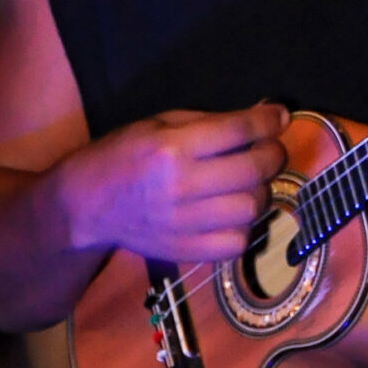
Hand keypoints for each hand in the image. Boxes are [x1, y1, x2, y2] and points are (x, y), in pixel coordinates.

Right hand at [77, 104, 287, 263]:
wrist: (87, 204)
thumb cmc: (123, 155)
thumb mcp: (159, 124)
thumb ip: (210, 122)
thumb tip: (262, 118)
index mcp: (172, 148)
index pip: (238, 131)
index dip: (268, 121)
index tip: (280, 117)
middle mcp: (181, 186)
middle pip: (253, 171)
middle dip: (273, 156)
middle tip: (270, 151)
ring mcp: (185, 223)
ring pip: (251, 209)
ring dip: (261, 192)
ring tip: (251, 183)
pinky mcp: (186, 250)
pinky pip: (237, 243)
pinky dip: (245, 227)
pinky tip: (235, 213)